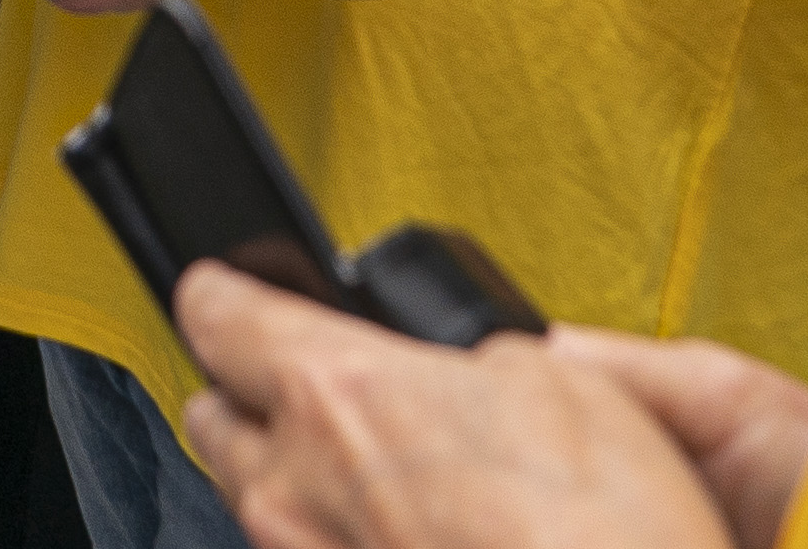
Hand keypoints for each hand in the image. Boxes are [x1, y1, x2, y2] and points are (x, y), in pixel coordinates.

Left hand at [171, 269, 804, 548]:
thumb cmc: (593, 541)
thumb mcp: (560, 384)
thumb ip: (472, 359)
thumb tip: (467, 371)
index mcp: (333, 395)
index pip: (217, 311)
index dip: (227, 288)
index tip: (230, 285)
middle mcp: (293, 492)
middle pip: (214, 416)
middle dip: (247, 396)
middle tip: (304, 388)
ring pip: (253, 502)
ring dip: (291, 479)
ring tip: (367, 474)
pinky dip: (337, 543)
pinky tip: (401, 537)